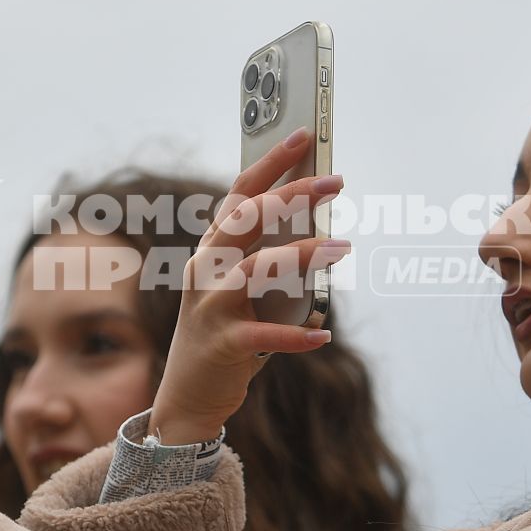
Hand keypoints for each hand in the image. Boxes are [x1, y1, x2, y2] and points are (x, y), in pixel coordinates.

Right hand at [148, 128, 348, 443]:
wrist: (189, 395)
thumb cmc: (227, 335)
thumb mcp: (246, 292)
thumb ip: (273, 264)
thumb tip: (326, 239)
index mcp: (211, 250)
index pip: (239, 194)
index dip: (269, 162)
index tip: (302, 135)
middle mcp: (205, 270)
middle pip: (248, 219)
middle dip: (293, 195)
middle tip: (334, 182)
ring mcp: (210, 305)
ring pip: (257, 267)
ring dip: (302, 255)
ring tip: (341, 248)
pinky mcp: (223, 343)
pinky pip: (265, 334)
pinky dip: (297, 335)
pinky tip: (322, 335)